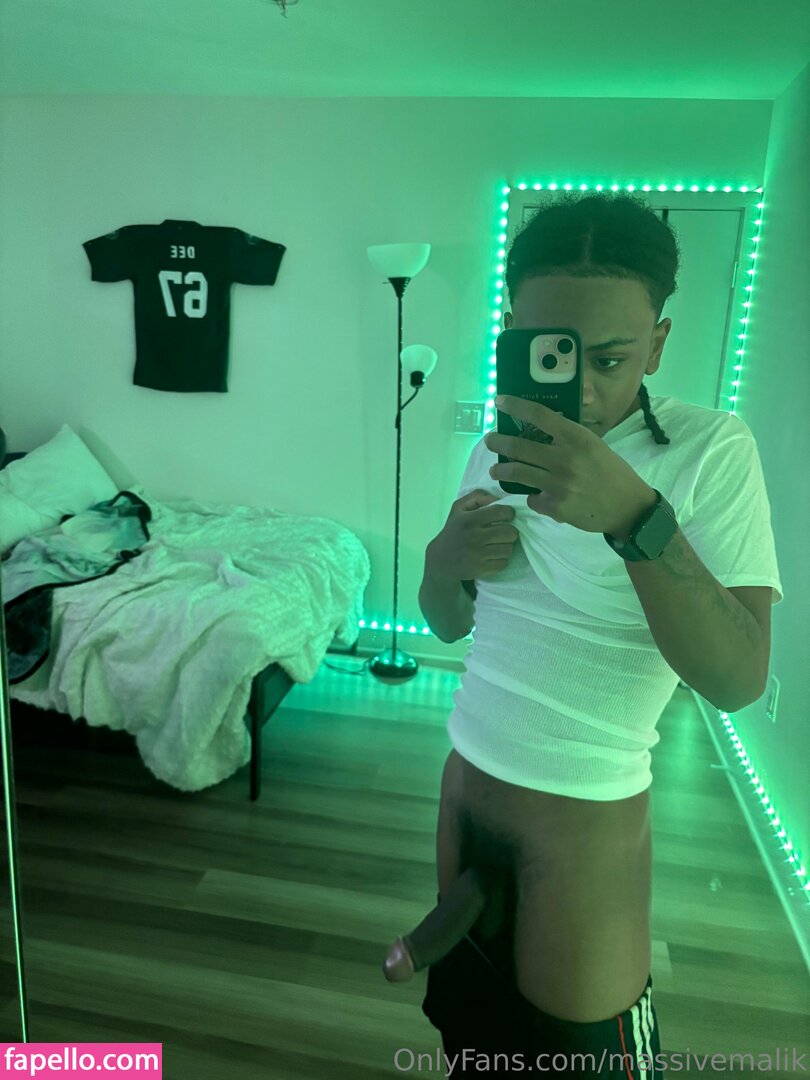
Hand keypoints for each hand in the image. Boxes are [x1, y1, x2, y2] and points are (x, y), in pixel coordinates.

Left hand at [484, 396, 655, 535]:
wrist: (627, 507)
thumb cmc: (610, 472)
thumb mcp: (593, 445)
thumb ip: (568, 439)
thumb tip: (538, 431)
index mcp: (576, 437)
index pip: (539, 415)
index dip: (515, 406)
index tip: (499, 401)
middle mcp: (564, 459)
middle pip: (518, 446)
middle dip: (497, 442)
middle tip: (490, 441)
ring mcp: (558, 484)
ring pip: (517, 473)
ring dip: (501, 471)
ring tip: (496, 470)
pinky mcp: (555, 507)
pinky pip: (532, 498)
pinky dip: (532, 496)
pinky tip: (537, 496)